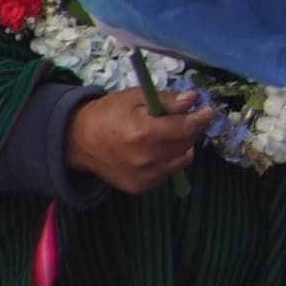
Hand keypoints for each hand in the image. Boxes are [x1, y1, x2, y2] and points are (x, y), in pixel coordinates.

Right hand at [66, 86, 208, 194]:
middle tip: (182, 119)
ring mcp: (143, 176)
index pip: (186, 128)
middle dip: (190, 129)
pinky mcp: (140, 187)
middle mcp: (145, 158)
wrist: (78, 141)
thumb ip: (166, 100)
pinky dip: (169, 160)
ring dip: (182, 146)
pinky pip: (169, 172)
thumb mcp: (134, 98)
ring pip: (182, 159)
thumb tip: (192, 100)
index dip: (200, 118)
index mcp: (142, 133)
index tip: (207, 110)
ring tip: (166, 135)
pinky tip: (155, 150)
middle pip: (186, 143)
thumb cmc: (108, 114)